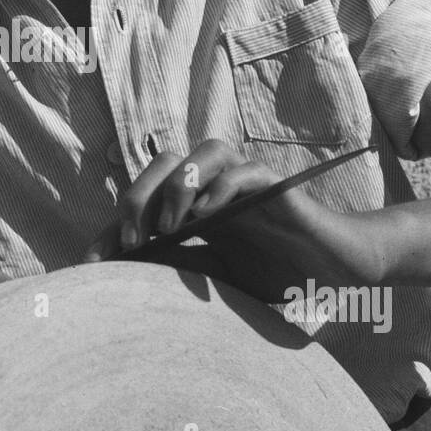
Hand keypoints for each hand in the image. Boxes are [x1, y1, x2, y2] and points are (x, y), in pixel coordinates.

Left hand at [82, 139, 390, 301]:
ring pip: (206, 151)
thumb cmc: (280, 274)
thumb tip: (124, 277)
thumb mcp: (218, 279)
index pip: (145, 201)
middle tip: (132, 243)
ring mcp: (249, 185)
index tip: (90, 266)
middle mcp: (218, 187)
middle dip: (139, 197)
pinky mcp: (280, 191)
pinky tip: (208, 217)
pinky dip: (223, 187)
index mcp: (198, 208)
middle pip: (166, 162)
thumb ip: (179, 268)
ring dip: (179, 184)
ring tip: (169, 227)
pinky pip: (248, 171)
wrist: (339, 272)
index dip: (114, 228)